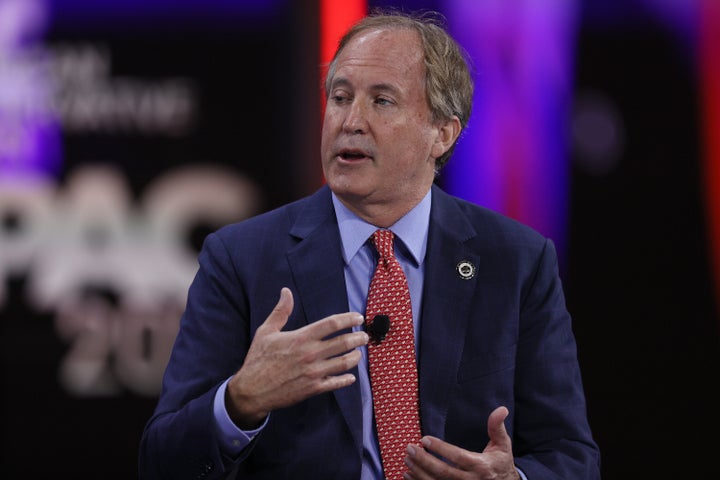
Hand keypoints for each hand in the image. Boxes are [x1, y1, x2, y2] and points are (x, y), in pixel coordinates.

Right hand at [226, 287, 368, 427]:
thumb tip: (286, 291)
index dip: (349, 319)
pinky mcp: (313, 389)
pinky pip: (336, 383)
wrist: (252, 391)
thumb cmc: (258, 359)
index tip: (358, 317)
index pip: (332, 324)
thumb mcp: (266, 332)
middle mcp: (310, 354)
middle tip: (364, 336)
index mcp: (301, 338)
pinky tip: (351, 376)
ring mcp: (314, 372)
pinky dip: (346, 379)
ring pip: (344, 363)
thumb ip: (281, 311)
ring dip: (356, 357)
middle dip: (358, 338)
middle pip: (344, 342)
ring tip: (359, 353)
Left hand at [403, 406, 518, 479]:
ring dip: (419, 472)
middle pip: (443, 472)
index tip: (425, 439)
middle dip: (424, 461)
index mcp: (480, 465)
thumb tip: (501, 409)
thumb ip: (497, 427)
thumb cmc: (501, 463)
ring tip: (407, 459)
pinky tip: (408, 474)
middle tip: (410, 448)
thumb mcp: (503, 445)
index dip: (440, 449)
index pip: (458, 457)